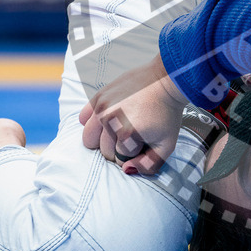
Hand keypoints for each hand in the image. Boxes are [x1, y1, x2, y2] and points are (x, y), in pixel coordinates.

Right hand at [79, 54, 186, 174]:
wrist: (166, 80)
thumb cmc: (167, 113)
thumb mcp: (167, 144)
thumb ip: (149, 165)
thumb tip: (126, 170)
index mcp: (126, 133)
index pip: (120, 160)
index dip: (134, 154)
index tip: (144, 142)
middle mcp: (109, 120)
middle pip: (104, 151)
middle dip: (118, 148)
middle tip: (134, 135)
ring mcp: (101, 107)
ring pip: (89, 139)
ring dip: (103, 138)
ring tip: (120, 129)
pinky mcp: (97, 96)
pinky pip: (82, 119)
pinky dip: (93, 123)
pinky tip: (109, 119)